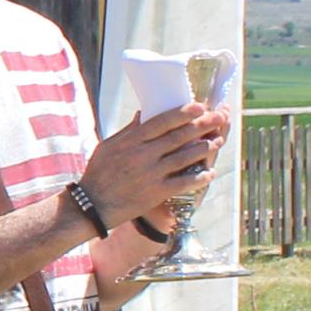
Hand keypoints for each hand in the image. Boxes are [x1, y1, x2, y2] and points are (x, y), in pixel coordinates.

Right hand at [76, 103, 223, 225]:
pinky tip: (210, 172)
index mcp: (132, 141)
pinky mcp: (156, 193)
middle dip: (201, 126)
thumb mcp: (109, 145)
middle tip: (218, 118)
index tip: (200, 106)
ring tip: (217, 140)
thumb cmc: (98, 173)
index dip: (183, 113)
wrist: (92, 204)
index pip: (162, 122)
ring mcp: (151, 174)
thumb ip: (129, 130)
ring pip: (184, 157)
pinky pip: (183, 182)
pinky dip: (199, 177)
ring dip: (204, 148)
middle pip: (178, 136)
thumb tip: (144, 113)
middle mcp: (143, 155)